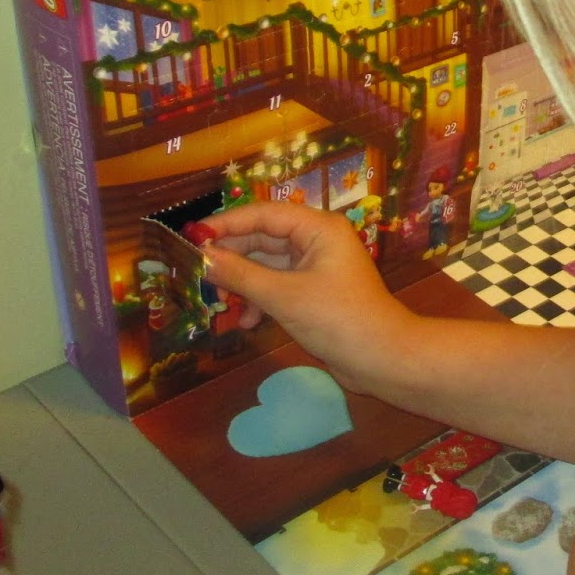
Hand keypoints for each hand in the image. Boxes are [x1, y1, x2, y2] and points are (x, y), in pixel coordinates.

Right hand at [198, 202, 414, 391]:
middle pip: (264, 239)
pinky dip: (260, 300)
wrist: (383, 360)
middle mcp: (318, 241)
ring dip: (244, 284)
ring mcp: (317, 268)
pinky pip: (278, 286)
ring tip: (219, 301)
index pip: (263, 214)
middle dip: (232, 257)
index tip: (191, 237)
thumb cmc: (337, 319)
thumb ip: (239, 275)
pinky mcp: (315, 293)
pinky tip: (247, 322)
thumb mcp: (283, 296)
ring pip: (268, 265)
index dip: (225, 223)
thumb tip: (200, 258)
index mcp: (319, 228)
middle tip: (196, 271)